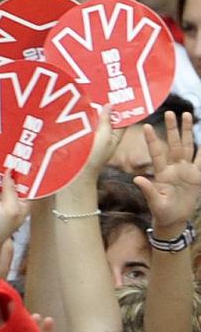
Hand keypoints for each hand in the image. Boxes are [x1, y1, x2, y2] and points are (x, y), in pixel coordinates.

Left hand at [135, 111, 200, 237]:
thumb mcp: (155, 202)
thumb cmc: (161, 212)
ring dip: (187, 132)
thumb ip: (148, 190)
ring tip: (186, 115)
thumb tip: (137, 179)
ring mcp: (186, 170)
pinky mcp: (197, 176)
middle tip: (170, 112)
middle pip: (174, 144)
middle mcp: (174, 168)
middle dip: (172, 128)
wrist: (174, 220)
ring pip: (187, 146)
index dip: (152, 140)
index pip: (156, 153)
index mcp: (162, 173)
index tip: (145, 126)